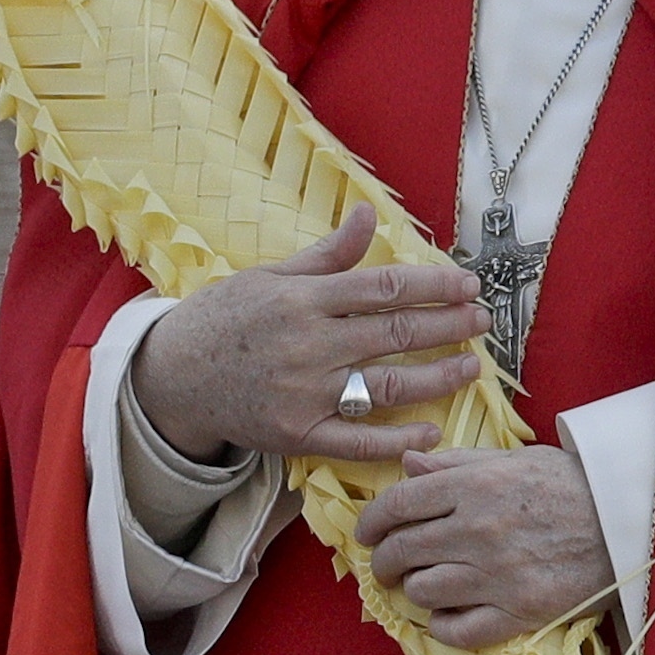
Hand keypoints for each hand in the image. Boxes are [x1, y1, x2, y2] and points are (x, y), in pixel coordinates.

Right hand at [130, 204, 485, 465]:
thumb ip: (328, 254)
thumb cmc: (224, 319)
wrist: (173, 377)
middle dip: (448, 326)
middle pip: (396, 333)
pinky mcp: (298, 434)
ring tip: (470, 368)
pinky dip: (397, 438)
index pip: (386, 288)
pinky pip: (358, 441)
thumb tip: (369, 214)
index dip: (435, 286)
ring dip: (438, 378)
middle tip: (482, 323)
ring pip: (388, 385)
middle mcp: (309, 345)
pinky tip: (432, 430)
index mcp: (304, 299)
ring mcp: (305, 394)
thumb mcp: (270, 275)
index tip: (469, 286)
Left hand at [358, 445, 614, 651]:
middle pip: (402, 550)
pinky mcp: (519, 611)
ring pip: (423, 591)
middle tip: (386, 565)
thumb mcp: (516, 459)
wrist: (631, 520)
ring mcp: (497, 574)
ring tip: (423, 585)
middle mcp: (478, 529)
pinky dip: (444, 625)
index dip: (372, 520)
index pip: (399, 504)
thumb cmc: (573, 484)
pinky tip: (449, 614)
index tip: (366, 532)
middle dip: (383, 560)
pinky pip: (458, 629)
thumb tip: (407, 464)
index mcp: (475, 486)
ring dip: (414, 590)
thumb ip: (457, 464)